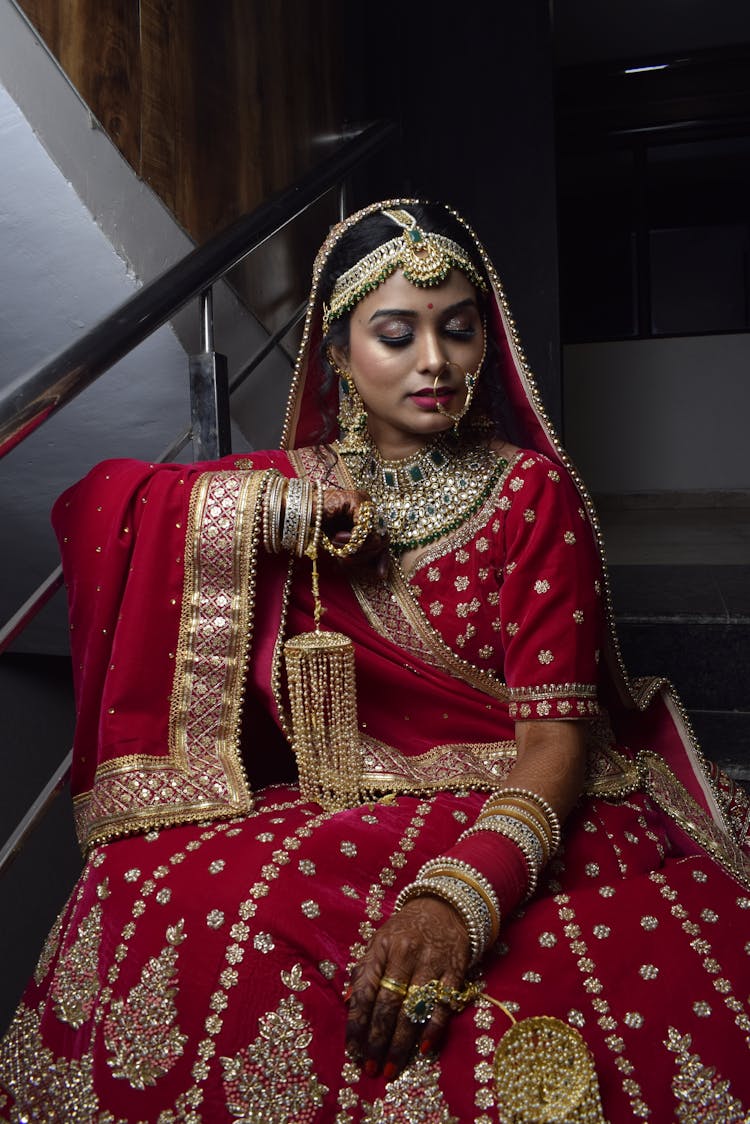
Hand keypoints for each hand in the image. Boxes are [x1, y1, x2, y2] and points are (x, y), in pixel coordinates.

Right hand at [321, 487, 388, 577]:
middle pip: (382, 541)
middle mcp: (369, 509)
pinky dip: (351, 539)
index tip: (380, 575)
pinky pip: (364, 529)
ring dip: (354, 548)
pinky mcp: (357, 500)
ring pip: (375, 537)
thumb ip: (359, 556)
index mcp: (366, 519)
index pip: (384, 541)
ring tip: (335, 544)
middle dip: (365, 556)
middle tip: (345, 559)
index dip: (383, 559)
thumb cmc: (316, 531)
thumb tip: (381, 574)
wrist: (296, 515)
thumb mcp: (342, 549)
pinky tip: (337, 537)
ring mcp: (365, 502)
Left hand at [345, 896, 470, 1078]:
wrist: (445, 906)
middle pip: (388, 1005)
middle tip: (370, 1068)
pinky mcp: (455, 970)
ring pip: (414, 1010)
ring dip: (401, 1043)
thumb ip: (365, 971)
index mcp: (383, 947)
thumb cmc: (405, 930)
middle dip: (377, 1041)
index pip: (366, 990)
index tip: (352, 1050)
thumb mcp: (380, 942)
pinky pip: (443, 1006)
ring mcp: (432, 963)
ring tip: (391, 1068)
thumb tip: (349, 1003)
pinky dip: (433, 1029)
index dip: (357, 1023)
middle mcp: (406, 954)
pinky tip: (423, 1050)